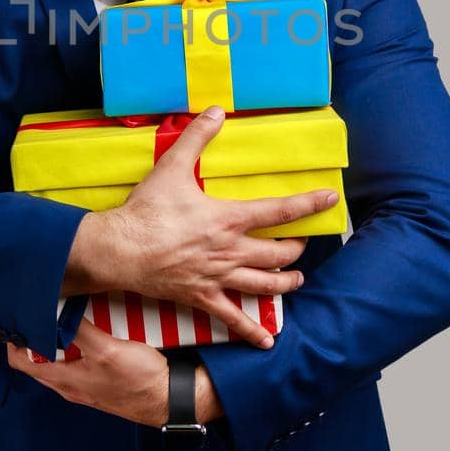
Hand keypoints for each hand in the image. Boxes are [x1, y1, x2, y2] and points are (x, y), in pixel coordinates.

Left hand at [7, 321, 223, 426]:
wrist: (169, 399)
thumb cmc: (139, 380)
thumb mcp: (107, 350)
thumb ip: (80, 331)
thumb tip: (58, 311)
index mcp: (64, 380)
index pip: (20, 362)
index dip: (12, 340)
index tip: (14, 318)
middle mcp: (69, 386)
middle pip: (35, 363)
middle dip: (30, 339)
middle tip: (32, 314)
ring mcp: (83, 387)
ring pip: (54, 363)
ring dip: (51, 343)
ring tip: (54, 318)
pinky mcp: (98, 383)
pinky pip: (73, 365)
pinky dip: (70, 349)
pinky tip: (82, 334)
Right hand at [63, 106, 339, 348]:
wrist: (120, 251)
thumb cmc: (146, 211)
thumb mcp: (172, 167)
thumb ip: (196, 137)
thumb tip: (215, 110)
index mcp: (228, 219)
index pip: (279, 212)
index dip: (308, 205)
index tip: (330, 200)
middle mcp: (230, 251)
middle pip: (278, 254)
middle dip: (295, 249)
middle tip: (300, 244)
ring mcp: (218, 277)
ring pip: (264, 286)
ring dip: (285, 283)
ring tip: (295, 279)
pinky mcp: (202, 296)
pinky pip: (232, 318)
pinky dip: (252, 331)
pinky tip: (268, 341)